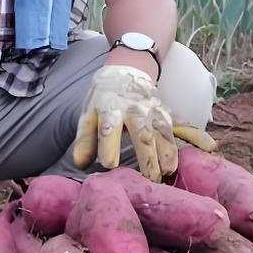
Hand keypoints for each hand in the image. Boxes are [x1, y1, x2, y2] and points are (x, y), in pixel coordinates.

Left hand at [72, 65, 177, 180]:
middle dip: (146, 159)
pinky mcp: (164, 115)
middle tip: (145, 181)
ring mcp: (151, 112)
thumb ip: (85, 140)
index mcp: (109, 109)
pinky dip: (173, 152)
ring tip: (162, 178)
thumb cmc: (104, 100)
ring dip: (164, 158)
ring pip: (161, 136)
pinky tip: (172, 169)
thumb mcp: (89, 114)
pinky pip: (171, 134)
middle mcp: (133, 110)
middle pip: (142, 135)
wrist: (126, 70)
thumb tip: (79, 163)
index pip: (108, 128)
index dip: (108, 146)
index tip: (109, 165)